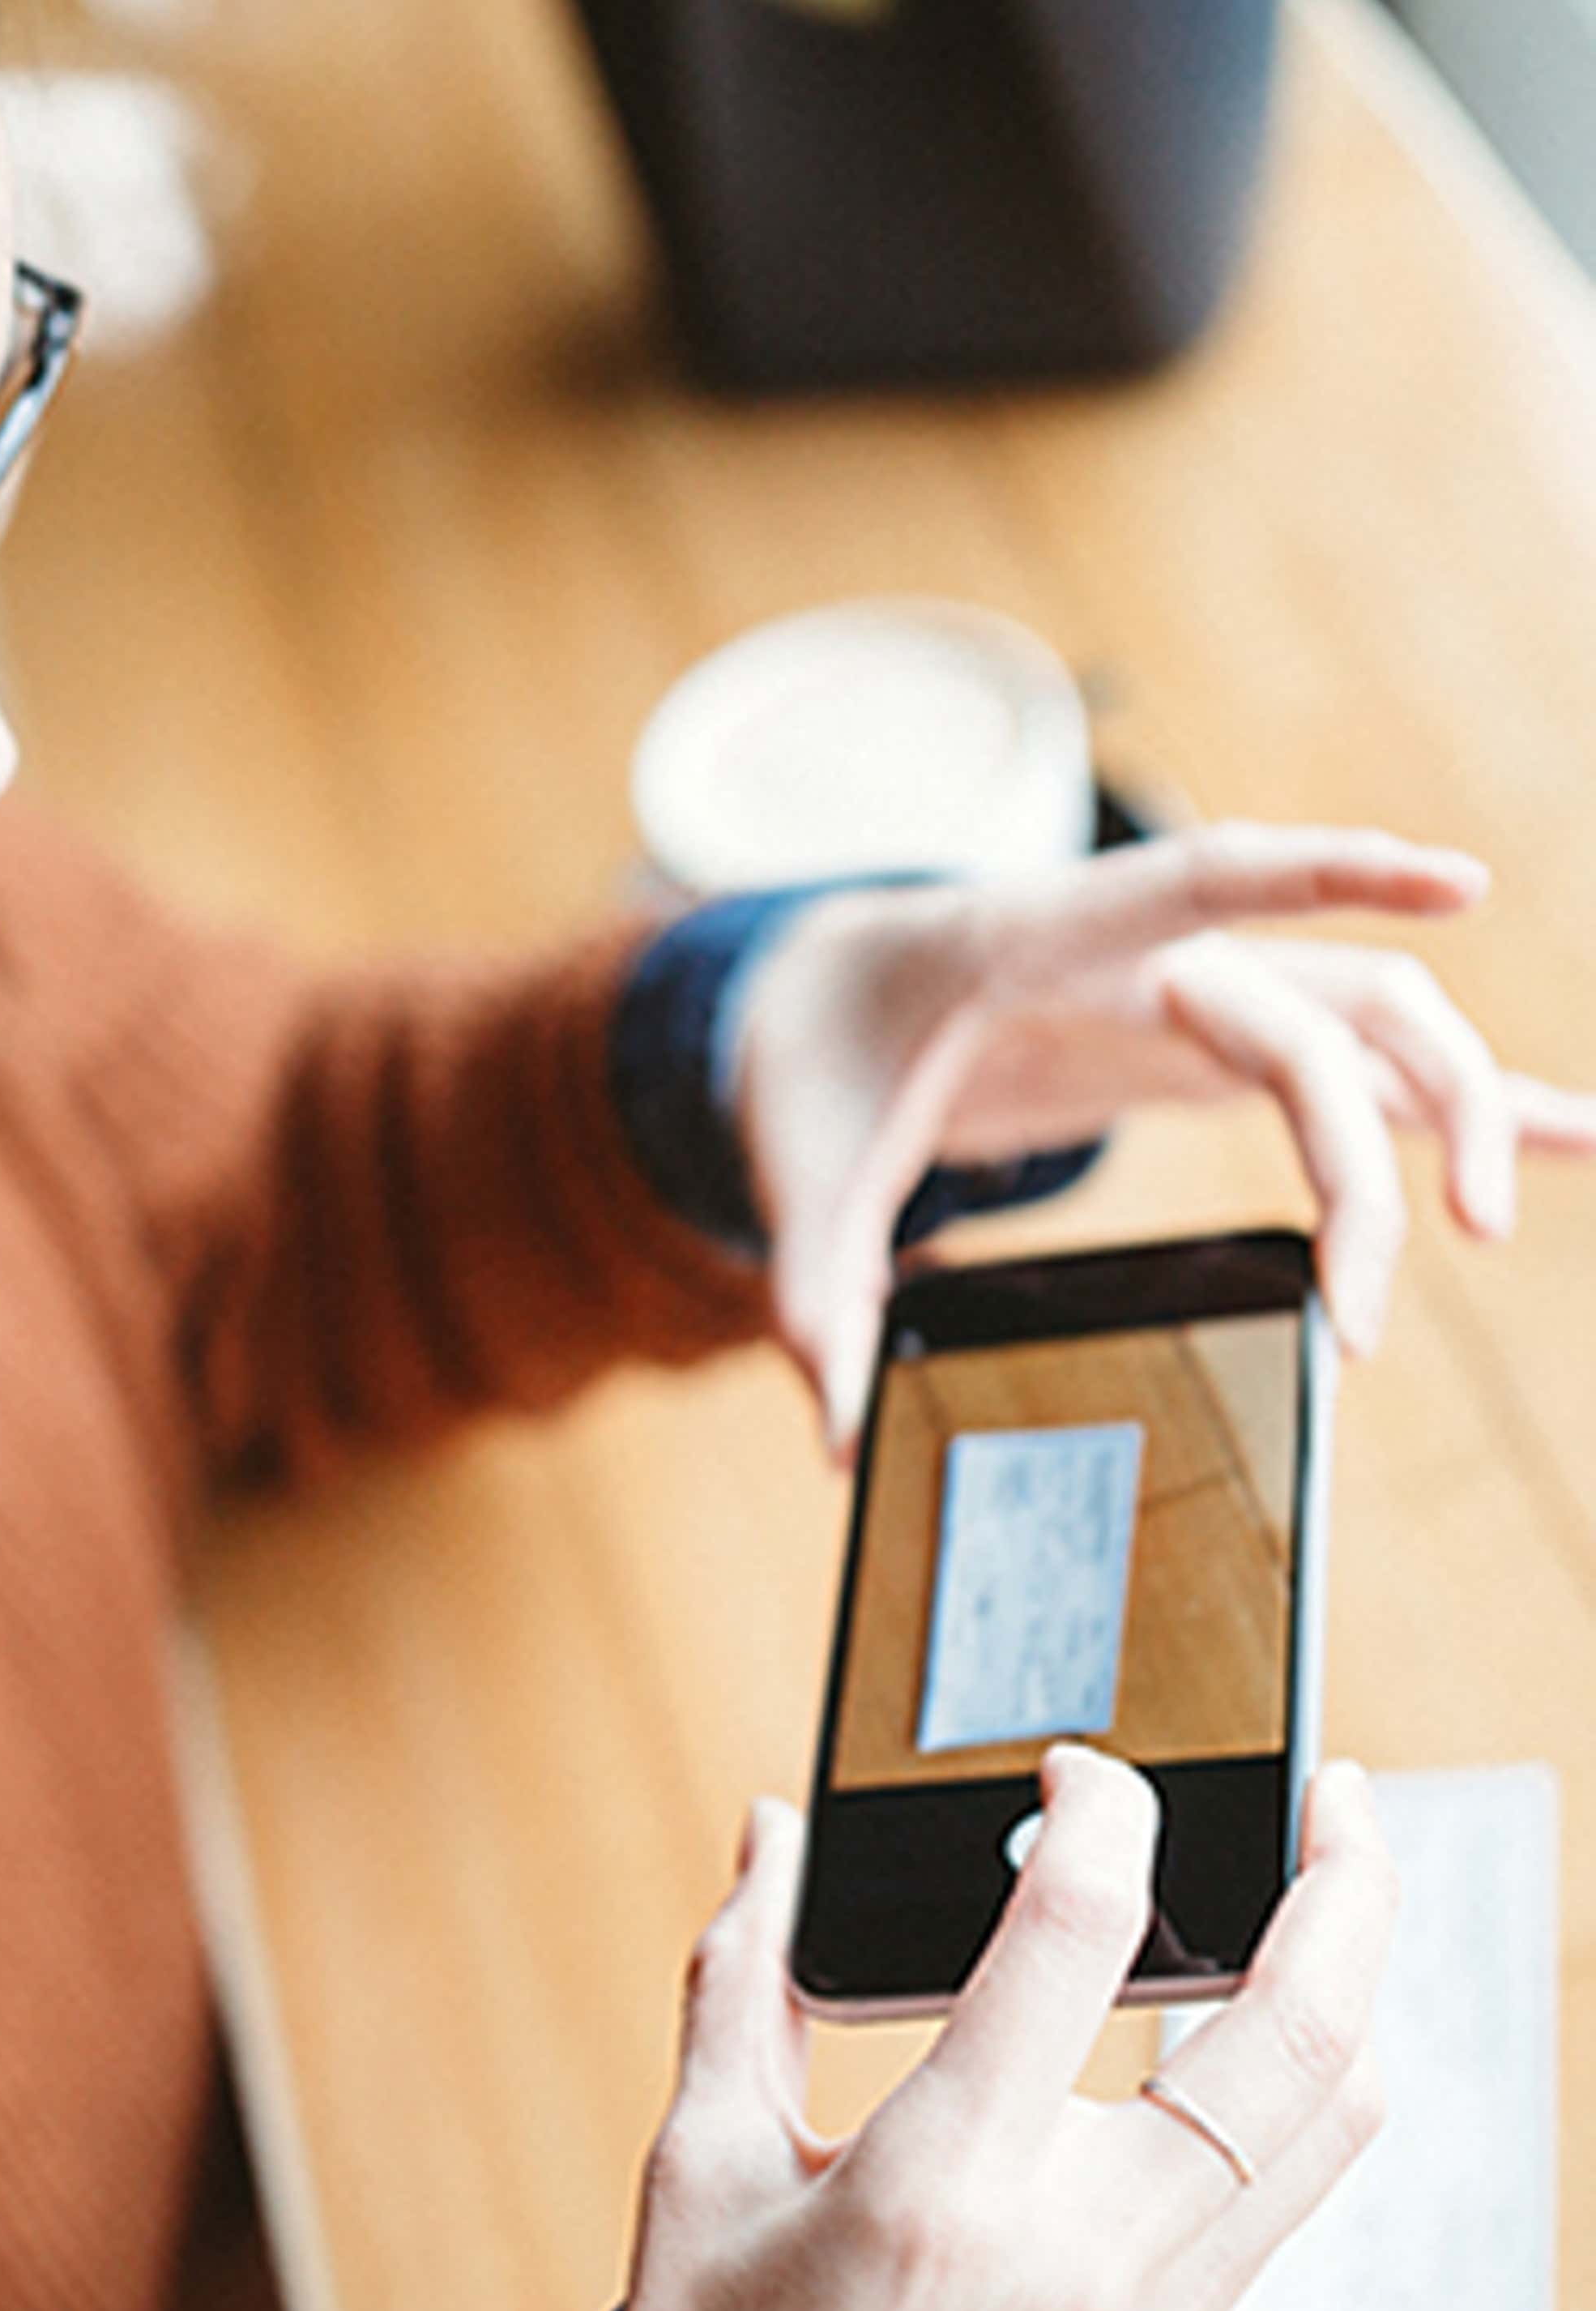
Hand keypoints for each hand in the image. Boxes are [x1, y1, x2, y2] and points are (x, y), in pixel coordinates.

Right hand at [611, 1749, 1394, 2310]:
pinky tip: (1247, 2041)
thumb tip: (772, 1833)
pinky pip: (1289, 2206)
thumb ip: (740, 1981)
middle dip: (1350, 1884)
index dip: (1096, 1811)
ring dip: (1359, 1992)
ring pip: (1337, 2128)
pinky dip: (1301, 2095)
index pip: (1076, 1936)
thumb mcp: (695, 2171)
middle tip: (1335, 1791)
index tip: (1076, 1768)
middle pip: (1298, 2036)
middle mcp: (1082, 2259)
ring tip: (1331, 1897)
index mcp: (938, 2191)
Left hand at [732, 826, 1595, 1447]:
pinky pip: (1365, 1064)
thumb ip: (812, 1290)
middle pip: (1313, 1017)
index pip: (1204, 883)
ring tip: (1484, 1232)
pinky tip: (1572, 1137)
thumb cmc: (818, 1054)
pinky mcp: (1222, 1043)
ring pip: (1374, 1024)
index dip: (1329, 875)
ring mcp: (1200, 991)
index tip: (1458, 881)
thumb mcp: (792, 1163)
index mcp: (1040, 938)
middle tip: (1366, 1309)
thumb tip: (833, 1435)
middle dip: (1365, 1154)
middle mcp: (1147, 953)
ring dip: (1450, 1115)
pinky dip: (1463, 1101)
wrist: (828, 994)